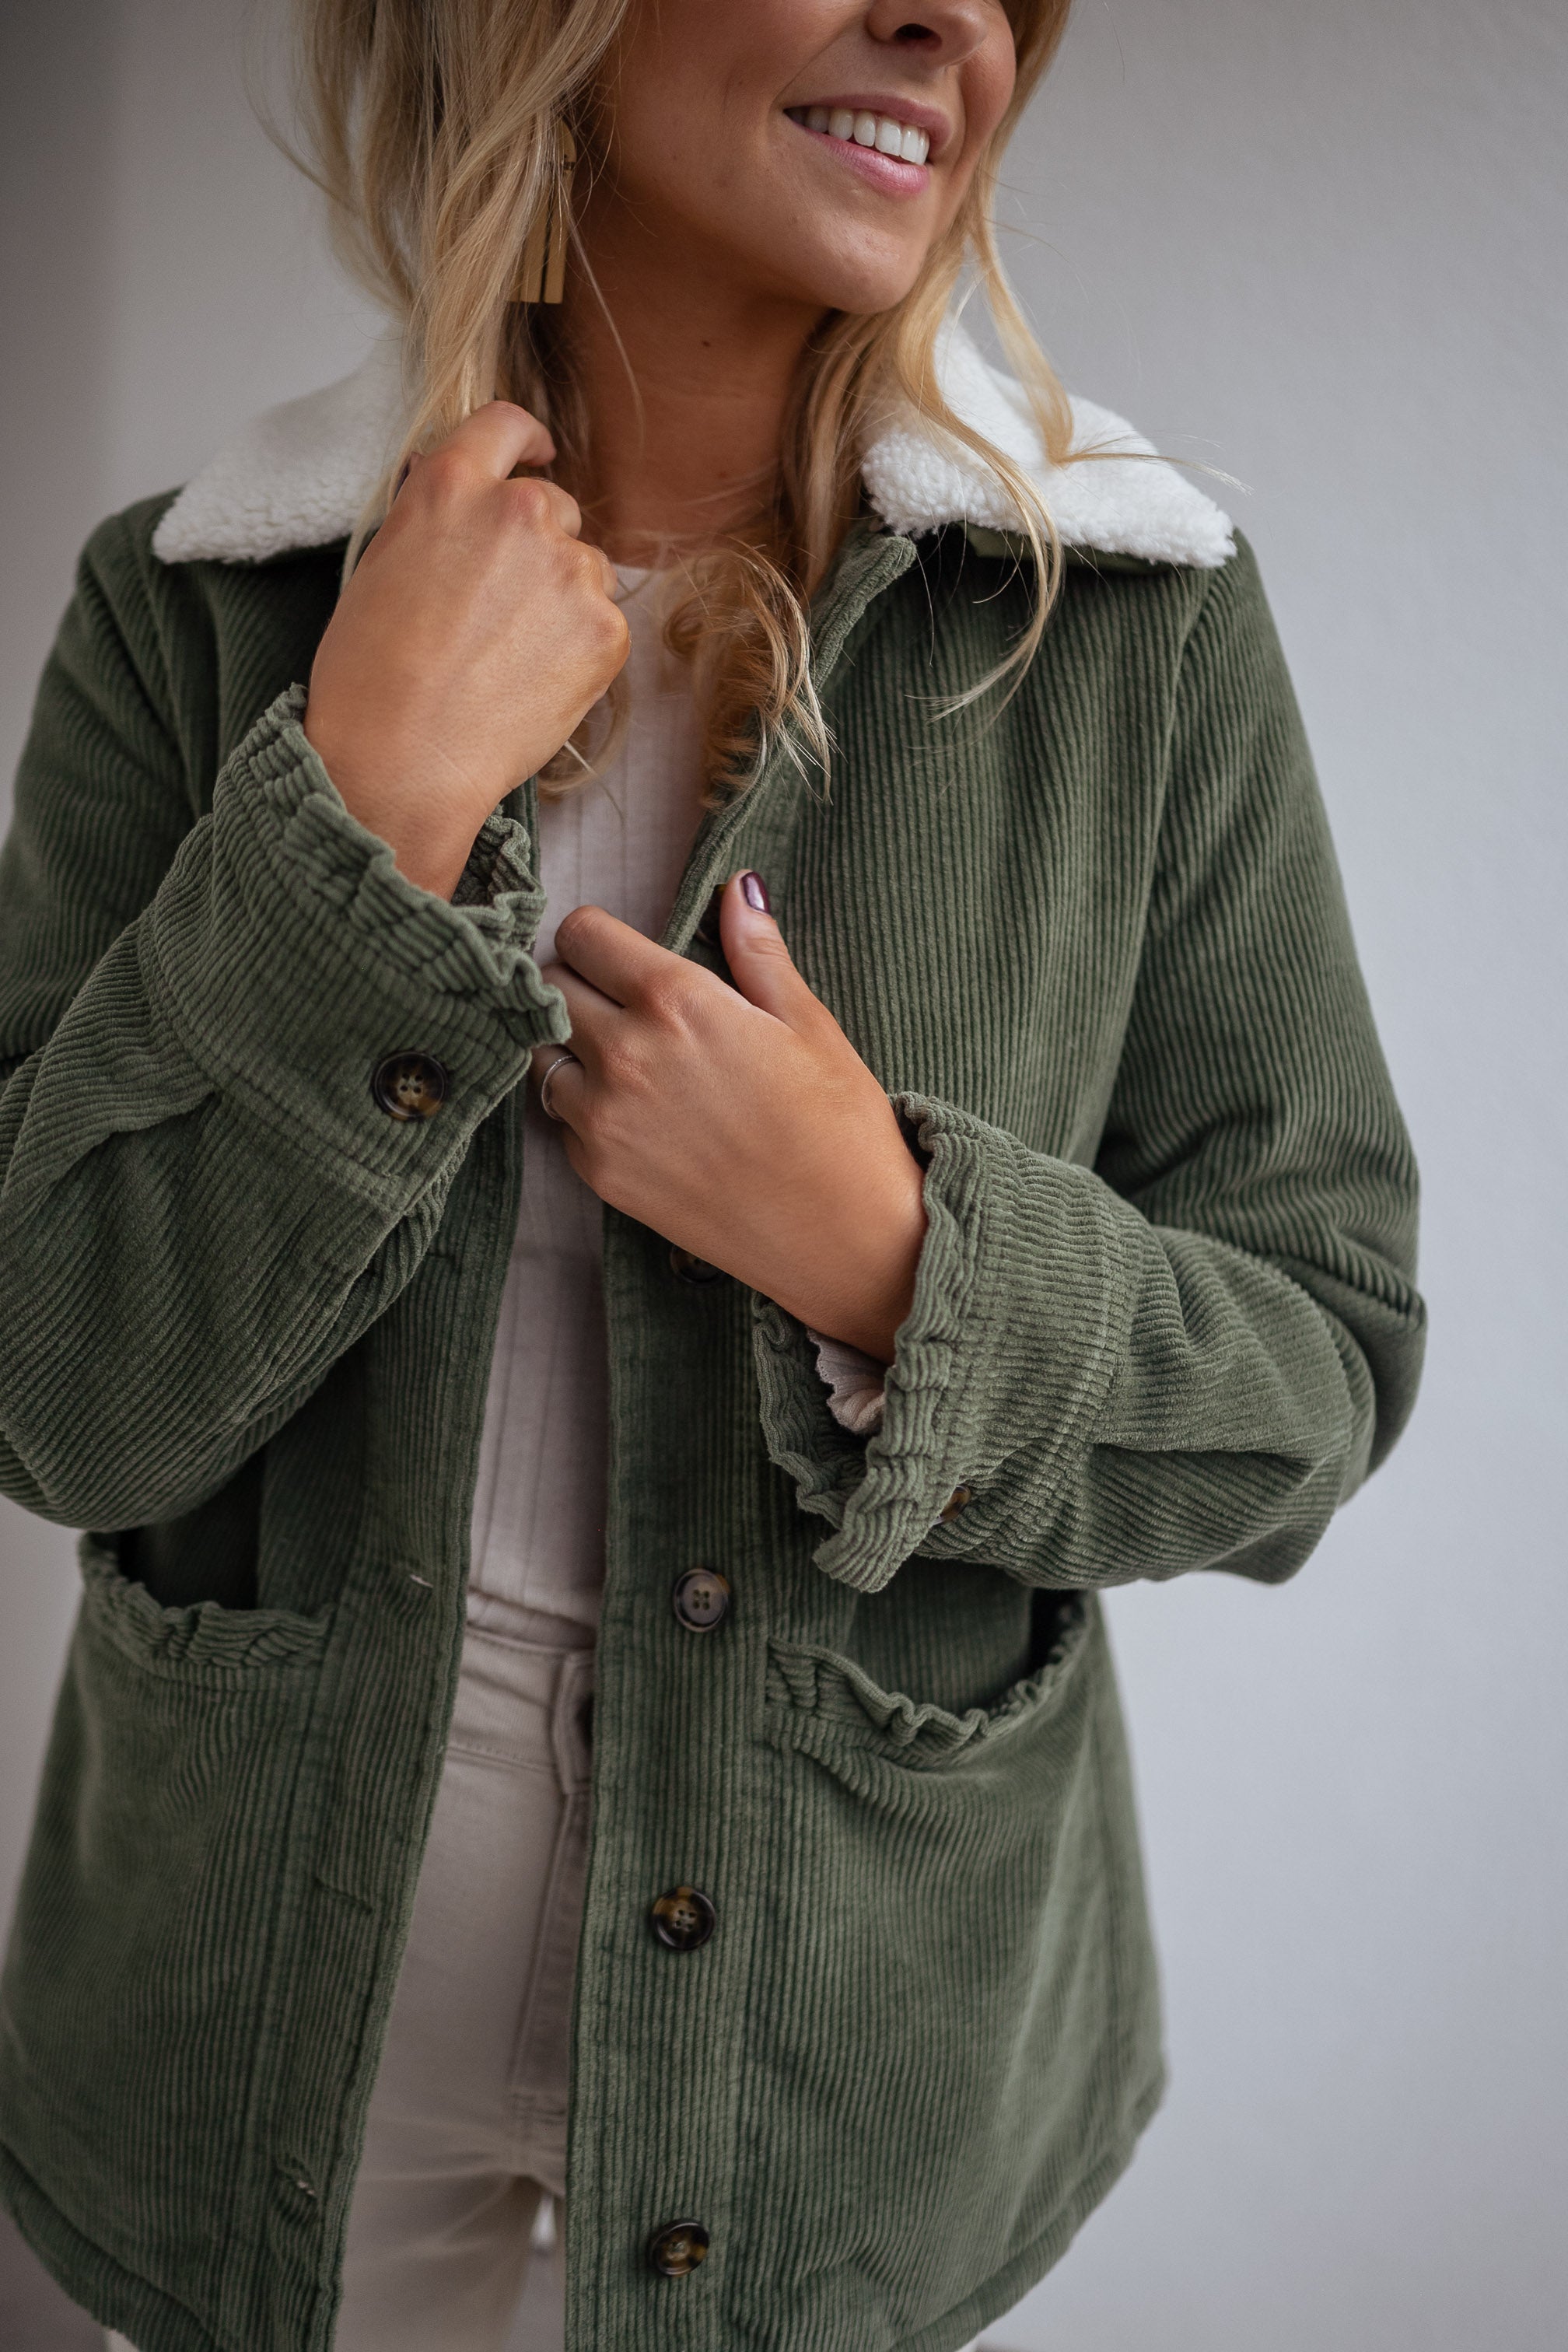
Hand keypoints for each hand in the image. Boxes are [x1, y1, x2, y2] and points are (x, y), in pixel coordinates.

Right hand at [303, 403, 628, 898]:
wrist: (401, 759)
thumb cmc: (370, 678)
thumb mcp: (383, 564)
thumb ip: (436, 518)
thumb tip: (467, 505)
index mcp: (452, 485)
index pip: (505, 425)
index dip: (526, 440)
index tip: (537, 452)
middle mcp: (519, 511)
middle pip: (553, 506)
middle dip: (536, 546)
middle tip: (502, 610)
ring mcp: (569, 569)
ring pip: (584, 568)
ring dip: (561, 600)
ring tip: (509, 659)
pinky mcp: (606, 628)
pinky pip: (604, 624)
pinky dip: (580, 650)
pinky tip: (532, 685)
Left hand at [533, 873, 926, 1362]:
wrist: (842, 1237)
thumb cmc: (838, 1125)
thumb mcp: (808, 1024)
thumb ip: (756, 951)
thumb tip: (736, 888)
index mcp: (677, 1001)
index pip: (581, 933)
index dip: (602, 938)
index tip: (625, 955)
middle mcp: (624, 1053)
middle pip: (551, 985)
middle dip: (582, 984)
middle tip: (627, 1006)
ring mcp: (603, 1118)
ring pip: (543, 1053)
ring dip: (573, 1048)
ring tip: (629, 1062)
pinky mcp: (598, 1173)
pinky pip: (561, 1119)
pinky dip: (584, 1109)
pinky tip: (640, 1118)